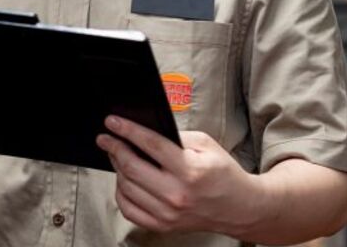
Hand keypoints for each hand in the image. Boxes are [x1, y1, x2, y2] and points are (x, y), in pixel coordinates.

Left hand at [96, 116, 261, 236]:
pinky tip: (123, 180)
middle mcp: (177, 194)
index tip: (112, 121)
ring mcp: (168, 214)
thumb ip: (175, 137)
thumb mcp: (206, 145)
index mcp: (190, 170)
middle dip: (114, 148)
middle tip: (105, 138)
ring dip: (116, 168)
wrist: (240, 208)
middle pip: (132, 167)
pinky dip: (120, 193)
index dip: (127, 130)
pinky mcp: (163, 226)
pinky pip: (129, 210)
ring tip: (116, 156)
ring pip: (126, 187)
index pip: (149, 145)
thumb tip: (144, 132)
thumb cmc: (223, 174)